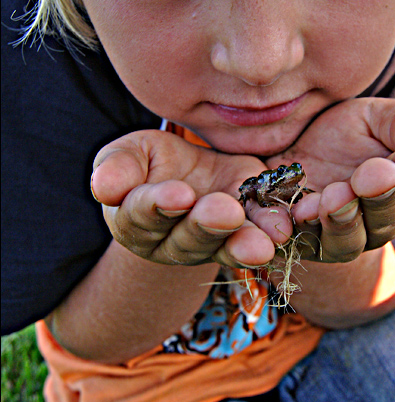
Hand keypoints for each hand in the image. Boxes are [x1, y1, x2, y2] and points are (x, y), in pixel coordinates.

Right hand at [90, 130, 288, 267]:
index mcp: (135, 221)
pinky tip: (283, 232)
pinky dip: (271, 234)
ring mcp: (211, 245)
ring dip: (244, 243)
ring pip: (225, 247)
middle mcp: (171, 242)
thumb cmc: (150, 163)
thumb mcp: (130, 154)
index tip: (179, 195)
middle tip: (226, 212)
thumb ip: (117, 168)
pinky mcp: (246, 235)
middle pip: (187, 238)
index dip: (159, 207)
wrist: (193, 170)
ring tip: (261, 242)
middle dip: (207, 225)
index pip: (142, 216)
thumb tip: (104, 188)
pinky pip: (259, 239)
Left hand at [258, 98, 394, 262]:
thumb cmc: (344, 133)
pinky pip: (303, 242)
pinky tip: (301, 211)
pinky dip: (302, 227)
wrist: (289, 147)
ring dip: (344, 217)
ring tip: (336, 195)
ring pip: (348, 239)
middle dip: (382, 195)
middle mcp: (376, 224)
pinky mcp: (301, 243)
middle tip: (377, 173)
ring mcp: (339, 238)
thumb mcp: (375, 117)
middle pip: (387, 219)